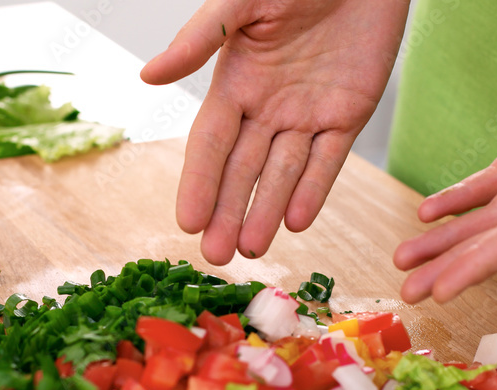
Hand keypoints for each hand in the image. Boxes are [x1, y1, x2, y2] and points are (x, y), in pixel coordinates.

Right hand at [142, 0, 409, 264]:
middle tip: (216, 256)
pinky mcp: (349, 114)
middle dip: (228, 213)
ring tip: (254, 249)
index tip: (186, 222)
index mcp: (235, 82)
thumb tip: (148, 76)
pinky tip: (296, 221)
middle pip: (243, 171)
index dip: (199, 183)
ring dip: (266, 211)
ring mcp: (308, 114)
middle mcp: (268, 107)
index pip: (210, 145)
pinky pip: (328, 159)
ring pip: (283, 173)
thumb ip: (200, 37)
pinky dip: (313, 189)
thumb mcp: (242, 0)